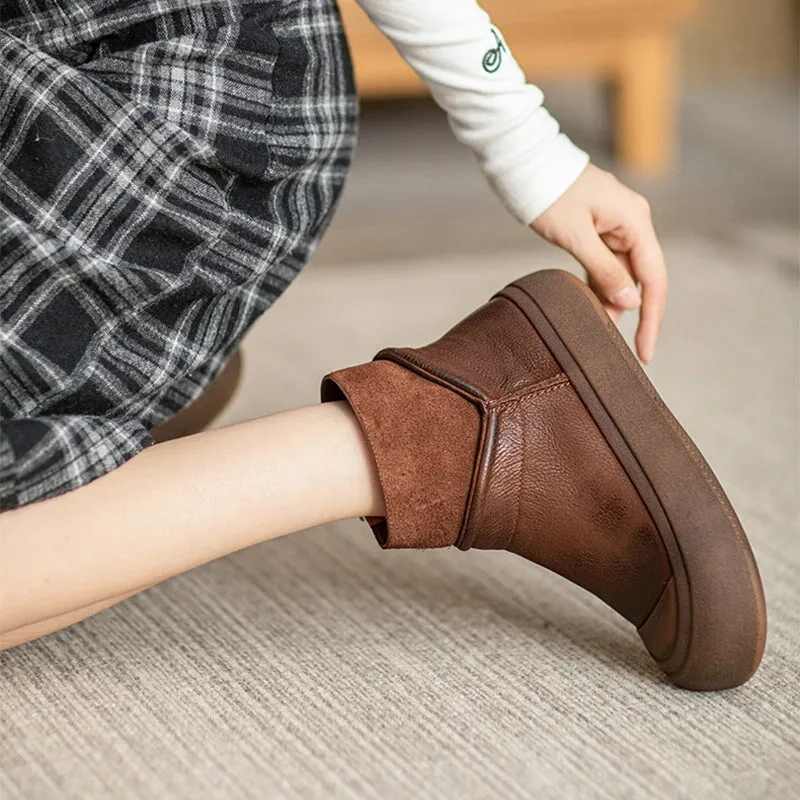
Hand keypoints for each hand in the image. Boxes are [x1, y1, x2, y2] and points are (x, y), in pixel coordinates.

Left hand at [530, 164, 666, 362]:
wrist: (526, 163)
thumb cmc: (549, 193)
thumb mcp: (575, 236)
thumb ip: (604, 271)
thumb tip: (630, 303)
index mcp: (635, 221)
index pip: (654, 278)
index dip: (651, 317)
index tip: (645, 351)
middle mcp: (632, 222)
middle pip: (640, 277)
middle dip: (628, 310)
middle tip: (607, 340)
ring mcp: (616, 224)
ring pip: (621, 272)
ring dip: (609, 298)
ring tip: (593, 324)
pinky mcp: (598, 227)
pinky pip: (606, 262)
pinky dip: (597, 283)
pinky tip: (587, 302)